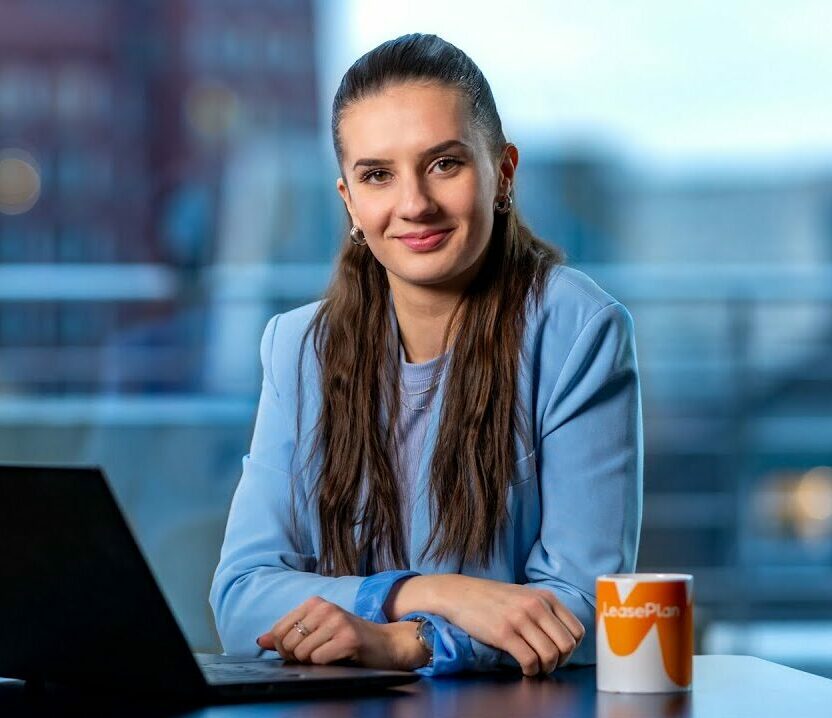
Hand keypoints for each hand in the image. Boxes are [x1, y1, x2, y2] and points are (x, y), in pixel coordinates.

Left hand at [256, 596, 427, 670]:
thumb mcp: (318, 631)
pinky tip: (339, 658)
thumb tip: (261, 640)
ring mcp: (336, 621)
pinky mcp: (347, 638)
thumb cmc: (350, 638)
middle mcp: (324, 608)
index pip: (278, 630)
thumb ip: (290, 634)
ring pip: (302, 653)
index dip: (284, 648)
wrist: (387, 643)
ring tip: (330, 655)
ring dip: (313, 662)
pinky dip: (325, 665)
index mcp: (314, 603)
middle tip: (318, 655)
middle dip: (298, 658)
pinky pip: (319, 660)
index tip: (300, 651)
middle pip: (288, 644)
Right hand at [438, 576, 584, 675]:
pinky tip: (524, 668)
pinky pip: (529, 660)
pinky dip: (531, 671)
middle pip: (567, 645)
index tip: (559, 653)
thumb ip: (544, 610)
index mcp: (545, 597)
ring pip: (550, 655)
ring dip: (545, 668)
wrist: (460, 593)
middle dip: (561, 661)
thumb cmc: (493, 598)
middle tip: (548, 664)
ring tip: (535, 667)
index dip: (572, 648)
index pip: (577, 630)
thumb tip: (563, 638)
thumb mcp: (525, 595)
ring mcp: (519, 619)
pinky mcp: (503, 633)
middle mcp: (536, 606)